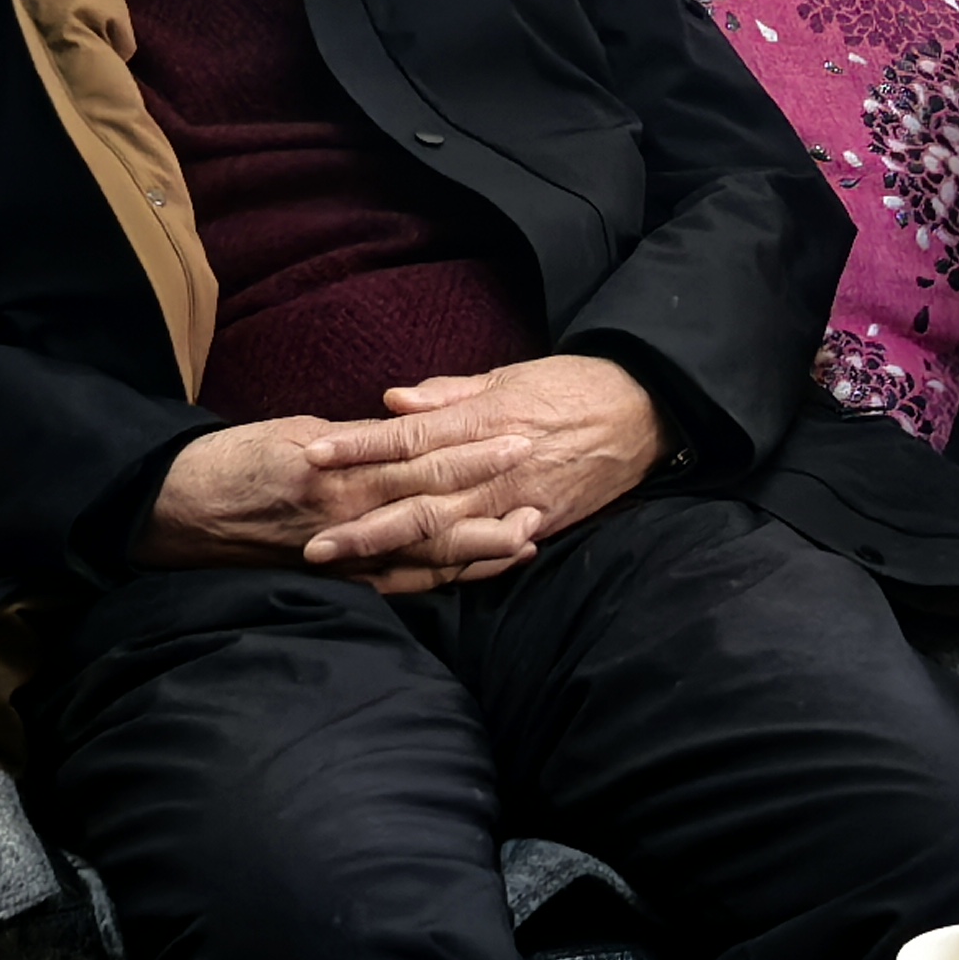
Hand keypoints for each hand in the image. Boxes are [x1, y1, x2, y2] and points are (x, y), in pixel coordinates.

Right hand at [135, 416, 546, 597]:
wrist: (178, 509)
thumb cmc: (236, 461)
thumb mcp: (299, 431)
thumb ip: (360, 439)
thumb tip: (409, 428)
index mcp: (341, 471)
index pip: (423, 459)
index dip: (474, 452)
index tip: (517, 437)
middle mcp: (348, 518)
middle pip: (436, 513)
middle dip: (492, 505)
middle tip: (543, 495)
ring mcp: (343, 557)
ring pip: (424, 557)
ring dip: (478, 550)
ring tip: (527, 538)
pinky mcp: (335, 581)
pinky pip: (397, 585)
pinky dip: (439, 581)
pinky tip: (472, 575)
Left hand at [295, 354, 669, 578]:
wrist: (647, 412)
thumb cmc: (575, 385)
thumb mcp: (513, 375)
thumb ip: (452, 394)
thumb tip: (394, 401)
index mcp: (486, 419)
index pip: (410, 436)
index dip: (360, 447)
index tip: (313, 455)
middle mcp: (496, 465)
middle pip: (419, 496)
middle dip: (364, 521)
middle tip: (311, 542)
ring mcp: (517, 501)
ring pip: (445, 533)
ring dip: (393, 552)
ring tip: (347, 568)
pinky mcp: (538, 526)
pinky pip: (484, 555)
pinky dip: (445, 572)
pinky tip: (406, 584)